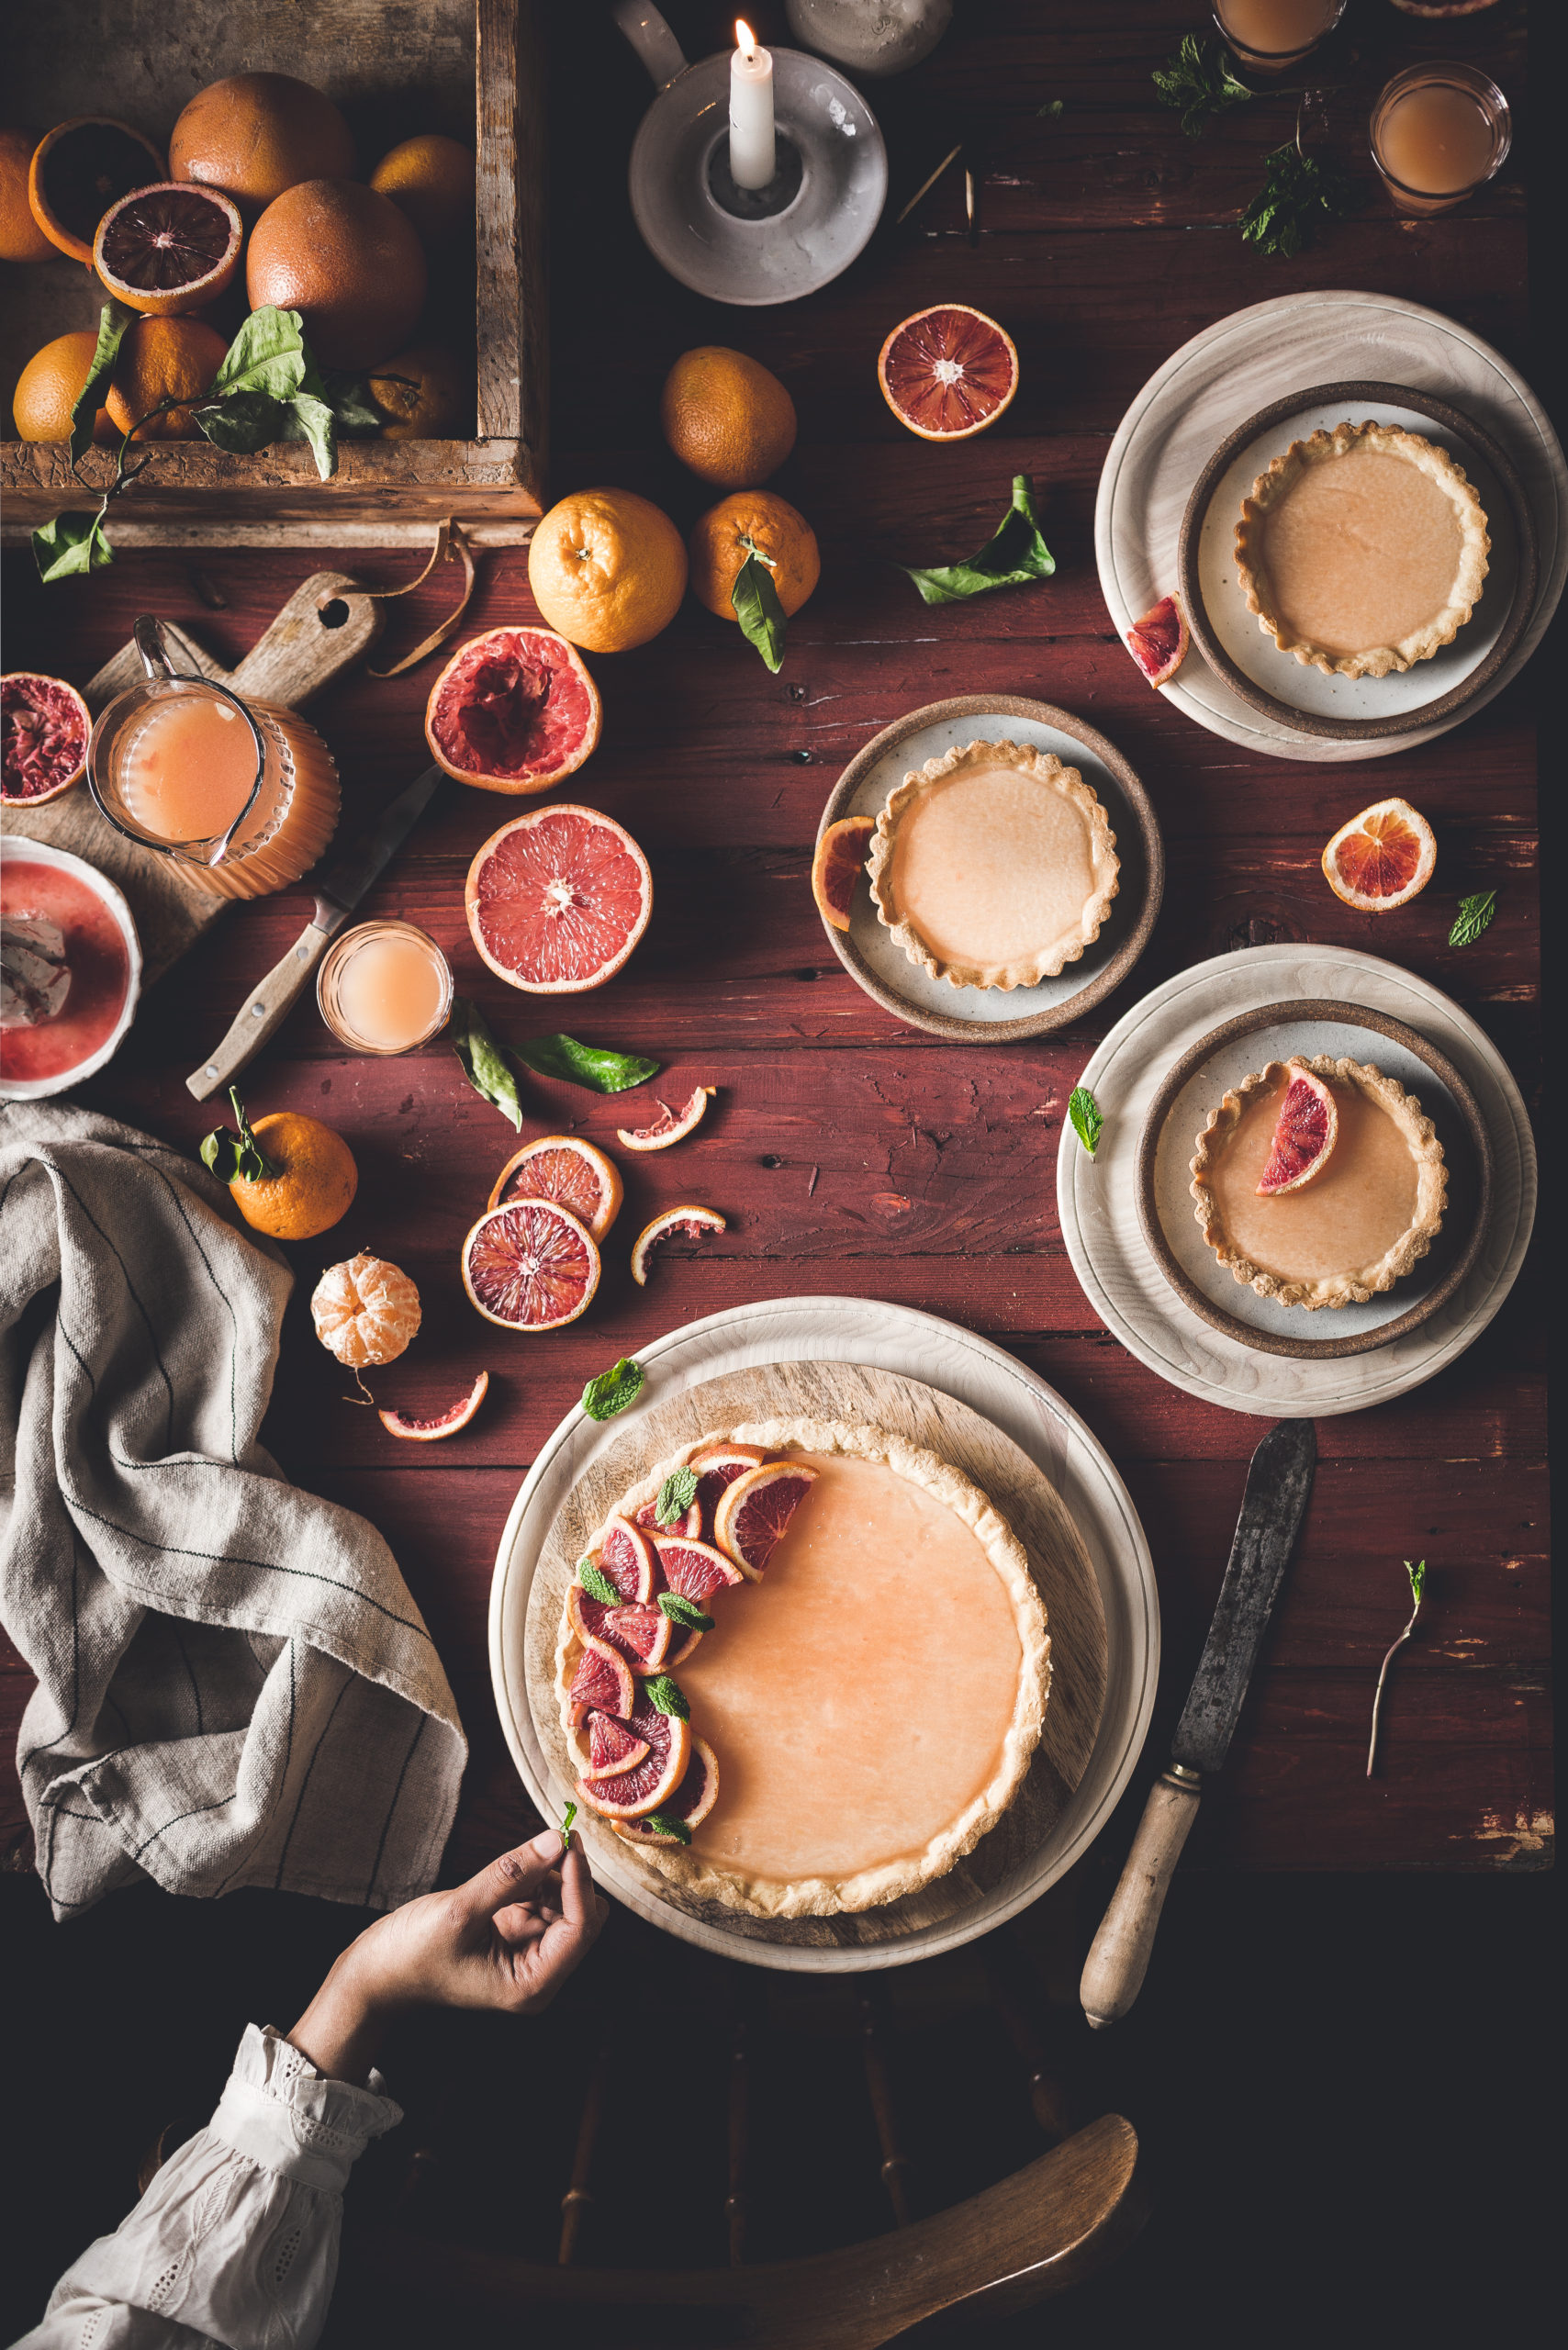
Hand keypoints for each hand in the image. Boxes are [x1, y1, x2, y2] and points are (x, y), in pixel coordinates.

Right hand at [288, 1830, 606, 2083]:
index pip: (581, 1930)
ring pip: (566, 1902)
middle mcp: (539, 1973)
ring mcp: (529, 1953)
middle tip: (549, 1836)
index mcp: (531, 1985)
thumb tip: (556, 1839)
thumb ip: (511, 1875)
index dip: (580, 1882)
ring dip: (551, 1874)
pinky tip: (514, 1870)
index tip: (569, 1840)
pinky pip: (544, 1898)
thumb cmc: (412, 1956)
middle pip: (582, 1916)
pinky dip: (535, 1878)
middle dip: (568, 1877)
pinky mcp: (516, 1933)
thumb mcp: (460, 1911)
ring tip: (516, 1861)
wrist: (377, 1974)